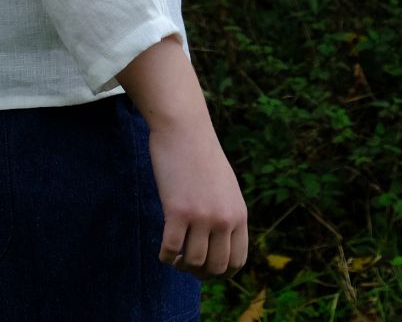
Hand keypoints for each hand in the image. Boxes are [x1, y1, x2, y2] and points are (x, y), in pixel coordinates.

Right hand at [149, 121, 247, 276]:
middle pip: (215, 266)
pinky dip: (165, 256)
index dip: (221, 272)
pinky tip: (162, 251)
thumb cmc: (200, 154)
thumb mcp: (225, 186)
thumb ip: (227, 212)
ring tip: (174, 256)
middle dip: (200, 273)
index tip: (207, 269)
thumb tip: (220, 241)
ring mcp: (201, 216)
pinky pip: (171, 249)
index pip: (237, 260)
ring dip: (181, 265)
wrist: (184, 128)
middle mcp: (224, 219)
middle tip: (186, 264)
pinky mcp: (178, 211)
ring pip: (193, 262)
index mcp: (238, 214)